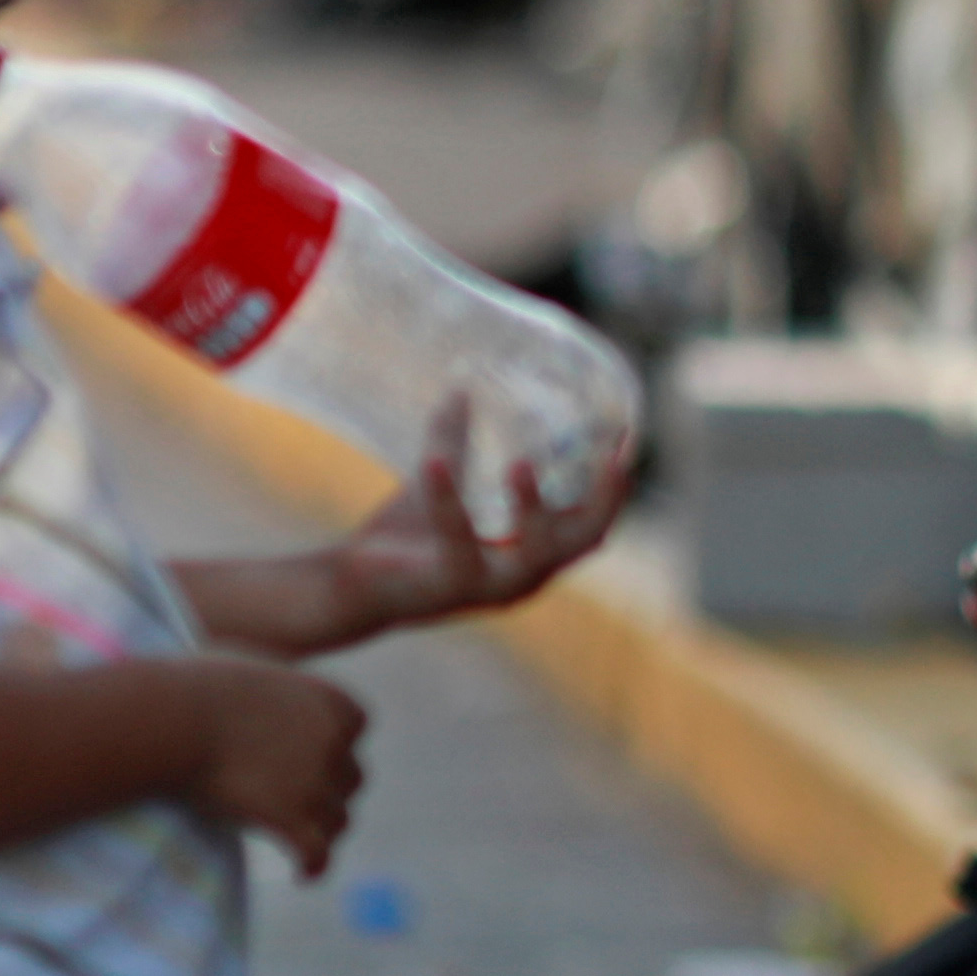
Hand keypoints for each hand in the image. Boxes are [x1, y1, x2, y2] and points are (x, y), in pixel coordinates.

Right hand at [188, 660, 368, 873]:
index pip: (356, 725)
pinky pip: (316, 853)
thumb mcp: (246, 667)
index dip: (340, 744)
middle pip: (351, 777)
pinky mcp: (289, 817)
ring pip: (339, 819)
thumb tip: (257, 686)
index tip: (320, 755)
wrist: (172, 718)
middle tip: (304, 802)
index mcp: (326, 700)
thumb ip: (268, 681)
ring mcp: (314, 781)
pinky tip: (302, 877)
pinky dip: (313, 866)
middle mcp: (332, 740)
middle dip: (332, 790)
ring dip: (325, 831)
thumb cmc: (192, 687)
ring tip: (304, 840)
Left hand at [321, 404, 627, 638]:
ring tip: (520, 465)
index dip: (615, 488)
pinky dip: (446, 499)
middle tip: (615, 458)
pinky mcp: (450, 587)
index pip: (592, 523)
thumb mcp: (437, 482)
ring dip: (533, 509)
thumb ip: (453, 441)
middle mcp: (524, 577)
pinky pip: (457, 542)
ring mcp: (491, 587)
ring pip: (535, 552)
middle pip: (585, 541)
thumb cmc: (402, 540)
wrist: (349, 586)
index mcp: (532, 554)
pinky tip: (432, 462)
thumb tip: (461, 387)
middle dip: (606, 501)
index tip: (626, 442)